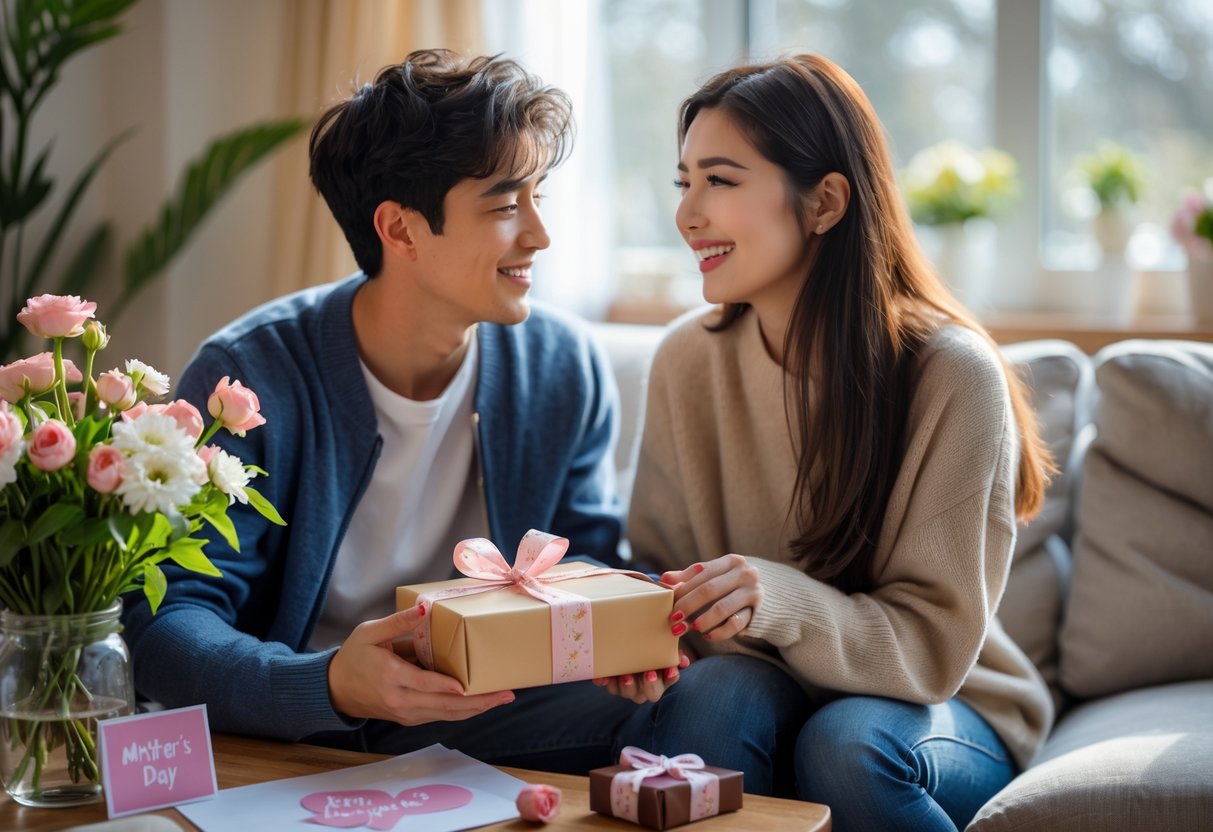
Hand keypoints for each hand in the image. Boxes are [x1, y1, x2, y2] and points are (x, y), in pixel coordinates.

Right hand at [328, 604, 515, 725]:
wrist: (335, 690)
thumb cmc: (354, 657)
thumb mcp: (369, 633)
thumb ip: (397, 622)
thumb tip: (423, 608)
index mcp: (390, 677)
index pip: (422, 684)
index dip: (445, 686)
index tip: (467, 686)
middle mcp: (400, 700)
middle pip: (443, 705)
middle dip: (477, 702)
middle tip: (505, 694)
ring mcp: (406, 713)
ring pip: (446, 715)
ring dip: (475, 709)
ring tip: (501, 699)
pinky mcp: (410, 718)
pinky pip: (440, 715)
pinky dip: (462, 711)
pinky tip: (481, 703)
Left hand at [592, 649, 691, 702]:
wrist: (629, 641)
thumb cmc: (650, 643)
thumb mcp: (663, 643)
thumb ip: (674, 650)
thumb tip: (683, 661)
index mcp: (663, 676)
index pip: (671, 679)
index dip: (671, 677)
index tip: (670, 670)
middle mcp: (647, 686)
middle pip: (651, 693)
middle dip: (650, 685)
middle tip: (648, 674)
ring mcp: (630, 687)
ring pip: (628, 692)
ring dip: (628, 686)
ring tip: (626, 676)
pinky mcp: (613, 683)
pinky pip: (609, 686)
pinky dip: (605, 681)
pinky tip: (602, 677)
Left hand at [662, 554, 760, 640]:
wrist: (779, 599)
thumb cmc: (739, 586)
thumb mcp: (721, 576)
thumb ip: (693, 577)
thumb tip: (664, 579)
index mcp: (731, 561)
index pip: (701, 571)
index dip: (682, 585)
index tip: (667, 598)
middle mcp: (744, 573)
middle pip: (708, 589)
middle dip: (688, 604)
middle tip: (673, 618)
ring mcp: (753, 592)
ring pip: (722, 607)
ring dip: (702, 619)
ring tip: (690, 628)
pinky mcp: (758, 612)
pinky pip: (735, 624)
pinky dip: (719, 631)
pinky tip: (708, 635)